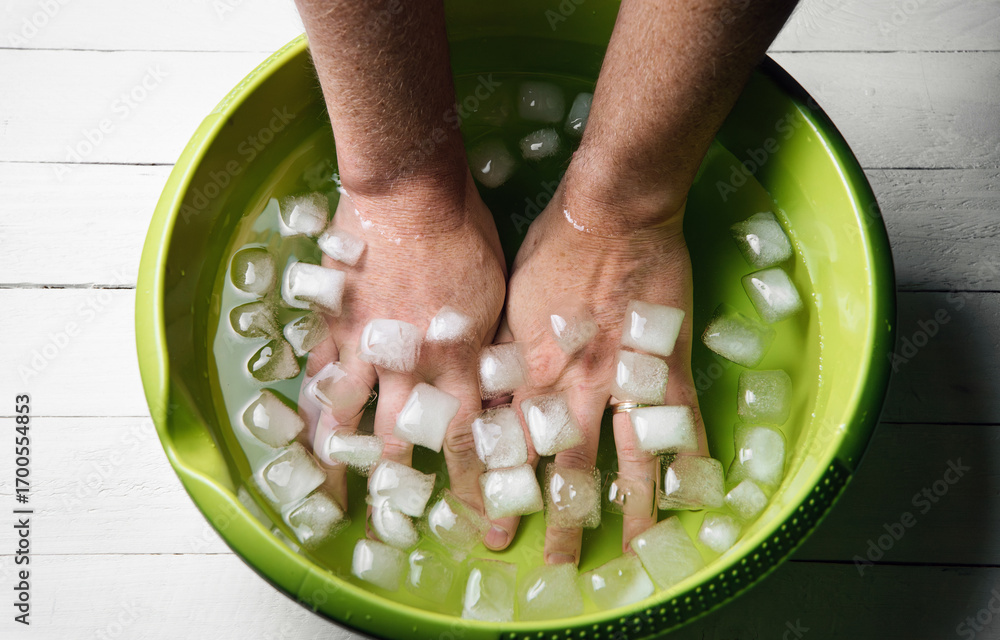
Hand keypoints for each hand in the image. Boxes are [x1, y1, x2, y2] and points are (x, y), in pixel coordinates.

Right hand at [298, 174, 505, 521]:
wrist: (410, 193)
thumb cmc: (467, 236)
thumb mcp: (498, 299)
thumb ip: (490, 351)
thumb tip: (497, 392)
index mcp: (457, 361)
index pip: (465, 441)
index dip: (471, 488)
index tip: (478, 524)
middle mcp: (409, 366)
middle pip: (401, 441)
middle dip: (399, 488)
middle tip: (394, 523)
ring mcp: (365, 348)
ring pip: (348, 419)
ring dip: (341, 461)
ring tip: (332, 497)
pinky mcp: (334, 325)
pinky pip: (318, 376)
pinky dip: (313, 408)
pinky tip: (305, 433)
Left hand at [499, 182, 708, 562]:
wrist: (611, 211)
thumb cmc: (552, 247)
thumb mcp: (506, 304)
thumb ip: (501, 357)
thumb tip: (485, 399)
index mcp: (531, 370)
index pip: (512, 446)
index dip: (502, 490)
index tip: (492, 527)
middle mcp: (576, 385)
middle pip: (567, 465)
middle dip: (561, 516)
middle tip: (557, 561)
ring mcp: (624, 377)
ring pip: (627, 457)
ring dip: (631, 507)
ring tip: (634, 550)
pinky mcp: (666, 363)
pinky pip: (683, 421)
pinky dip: (690, 459)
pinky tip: (696, 494)